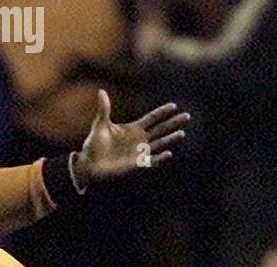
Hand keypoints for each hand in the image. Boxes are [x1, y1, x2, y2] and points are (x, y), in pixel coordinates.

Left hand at [72, 90, 188, 185]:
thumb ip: (104, 109)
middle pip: (161, 129)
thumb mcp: (99, 125)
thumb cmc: (94, 145)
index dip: (162, 112)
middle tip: (187, 116)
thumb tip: (101, 91)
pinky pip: (151, 161)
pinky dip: (159, 158)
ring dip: (170, 139)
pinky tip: (168, 154)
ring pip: (159, 144)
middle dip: (173, 123)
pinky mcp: (136, 164)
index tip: (174, 106)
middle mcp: (140, 139)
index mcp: (134, 128)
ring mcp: (139, 151)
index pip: (152, 118)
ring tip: (181, 133)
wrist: (89, 164)